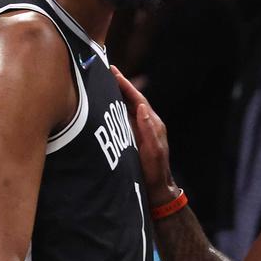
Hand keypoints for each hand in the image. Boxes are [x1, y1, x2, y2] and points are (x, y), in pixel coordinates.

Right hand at [112, 66, 179, 206]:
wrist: (157, 190)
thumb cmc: (155, 172)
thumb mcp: (153, 152)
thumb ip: (148, 130)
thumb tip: (140, 107)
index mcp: (153, 123)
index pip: (137, 99)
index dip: (125, 85)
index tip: (113, 71)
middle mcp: (147, 124)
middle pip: (131, 99)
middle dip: (119, 85)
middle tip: (106, 70)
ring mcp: (140, 130)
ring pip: (126, 108)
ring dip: (116, 95)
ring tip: (103, 83)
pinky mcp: (134, 138)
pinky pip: (123, 118)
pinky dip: (114, 109)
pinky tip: (104, 106)